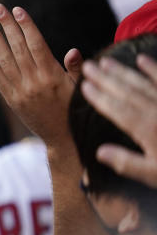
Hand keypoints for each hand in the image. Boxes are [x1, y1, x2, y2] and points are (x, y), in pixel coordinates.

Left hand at [0, 3, 83, 146]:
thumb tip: (73, 51)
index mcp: (52, 75)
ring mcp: (20, 91)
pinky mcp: (11, 100)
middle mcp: (34, 81)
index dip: (26, 25)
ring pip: (4, 60)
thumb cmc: (75, 109)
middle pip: (17, 48)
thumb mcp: (79, 88)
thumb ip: (75, 69)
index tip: (17, 9)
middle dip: (6, 26)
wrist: (61, 138)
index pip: (36, 44)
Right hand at [81, 54, 156, 187]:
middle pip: (127, 91)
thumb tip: (100, 152)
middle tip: (89, 66)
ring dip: (123, 71)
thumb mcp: (153, 174)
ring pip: (143, 82)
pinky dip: (153, 69)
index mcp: (148, 129)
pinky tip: (142, 60)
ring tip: (107, 61)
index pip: (117, 109)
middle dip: (106, 78)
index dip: (100, 97)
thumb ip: (127, 162)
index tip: (84, 86)